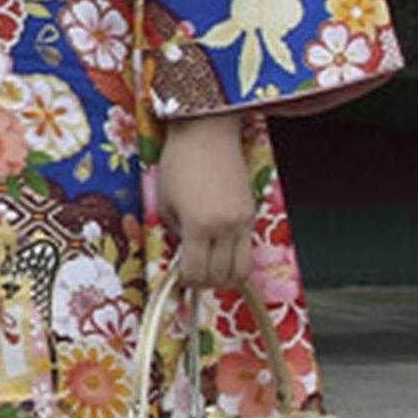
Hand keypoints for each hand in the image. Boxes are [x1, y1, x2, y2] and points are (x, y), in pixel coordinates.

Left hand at [153, 112, 258, 293]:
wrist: (207, 134)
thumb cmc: (178, 165)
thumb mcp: (164, 203)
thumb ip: (175, 232)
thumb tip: (185, 253)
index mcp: (198, 226)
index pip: (197, 272)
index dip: (187, 281)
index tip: (179, 277)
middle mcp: (226, 228)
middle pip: (223, 276)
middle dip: (207, 283)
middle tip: (193, 277)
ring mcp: (243, 221)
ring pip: (243, 269)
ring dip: (226, 277)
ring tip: (210, 270)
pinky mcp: (252, 214)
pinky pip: (248, 249)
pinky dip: (235, 258)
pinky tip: (221, 253)